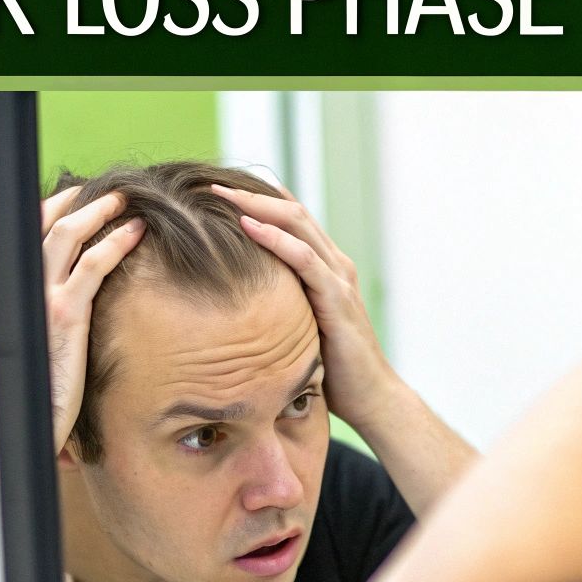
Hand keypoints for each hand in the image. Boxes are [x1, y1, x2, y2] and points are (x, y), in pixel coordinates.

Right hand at [41, 187, 144, 456]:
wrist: (28, 427)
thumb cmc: (38, 399)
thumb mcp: (42, 356)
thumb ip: (54, 334)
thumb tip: (74, 336)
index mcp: (18, 295)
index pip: (32, 238)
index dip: (55, 213)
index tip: (82, 201)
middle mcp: (23, 290)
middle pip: (45, 225)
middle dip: (78, 201)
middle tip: (110, 191)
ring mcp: (41, 300)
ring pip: (68, 235)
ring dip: (100, 211)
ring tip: (127, 200)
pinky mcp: (64, 315)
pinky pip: (92, 266)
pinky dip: (115, 242)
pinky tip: (137, 232)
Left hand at [211, 183, 402, 431]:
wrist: (371, 397)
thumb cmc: (332, 368)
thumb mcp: (299, 327)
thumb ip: (280, 305)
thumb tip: (235, 305)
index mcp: (325, 267)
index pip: (291, 220)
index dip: (257, 200)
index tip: (218, 190)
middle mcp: (334, 264)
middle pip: (291, 212)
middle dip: (250, 195)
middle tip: (211, 184)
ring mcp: (338, 278)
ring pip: (297, 224)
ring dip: (257, 206)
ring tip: (222, 194)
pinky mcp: (337, 298)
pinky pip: (304, 259)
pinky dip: (275, 239)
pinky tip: (247, 226)